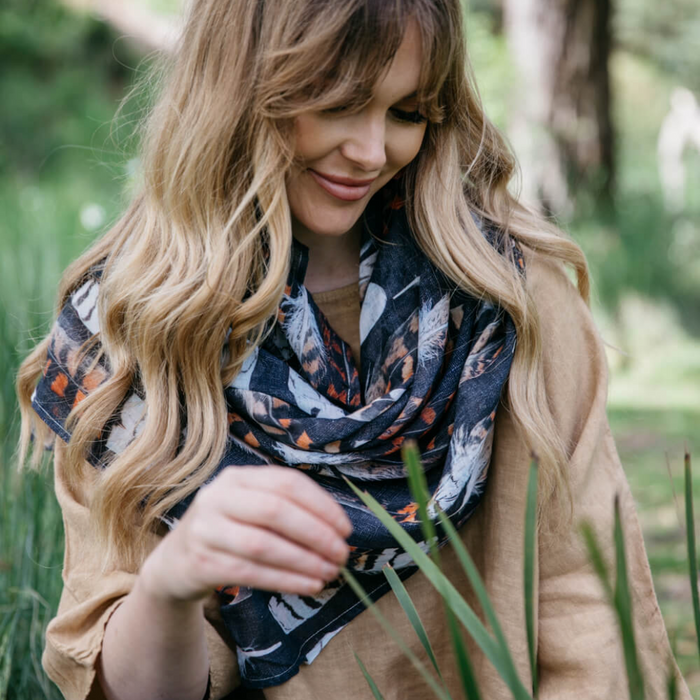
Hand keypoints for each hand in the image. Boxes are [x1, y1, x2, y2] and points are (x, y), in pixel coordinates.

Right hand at [139, 465, 352, 604]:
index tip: (346, 529)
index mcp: (237, 477)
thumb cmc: (228, 531)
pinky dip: (286, 580)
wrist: (174, 563)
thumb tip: (338, 528)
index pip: (287, 483)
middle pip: (275, 511)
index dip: (321, 505)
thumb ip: (286, 508)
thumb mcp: (250, 508)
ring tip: (330, 572)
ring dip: (304, 561)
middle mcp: (218, 497)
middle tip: (342, 554)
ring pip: (263, 544)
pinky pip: (251, 573)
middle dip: (316, 533)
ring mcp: (206, 529)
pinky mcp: (201, 563)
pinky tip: (309, 585)